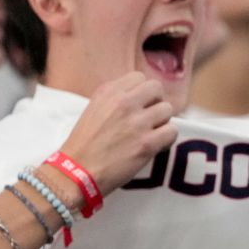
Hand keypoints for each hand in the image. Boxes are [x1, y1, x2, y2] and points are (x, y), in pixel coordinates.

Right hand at [58, 72, 175, 198]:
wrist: (77, 171)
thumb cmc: (85, 143)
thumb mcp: (94, 109)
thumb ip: (116, 100)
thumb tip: (141, 98)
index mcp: (108, 92)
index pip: (139, 77)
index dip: (143, 92)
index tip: (139, 105)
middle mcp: (123, 103)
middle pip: (157, 88)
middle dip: (155, 102)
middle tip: (149, 118)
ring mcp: (137, 122)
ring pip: (167, 109)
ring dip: (162, 122)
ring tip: (151, 133)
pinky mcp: (147, 143)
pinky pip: (172, 131)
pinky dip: (167, 140)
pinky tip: (155, 146)